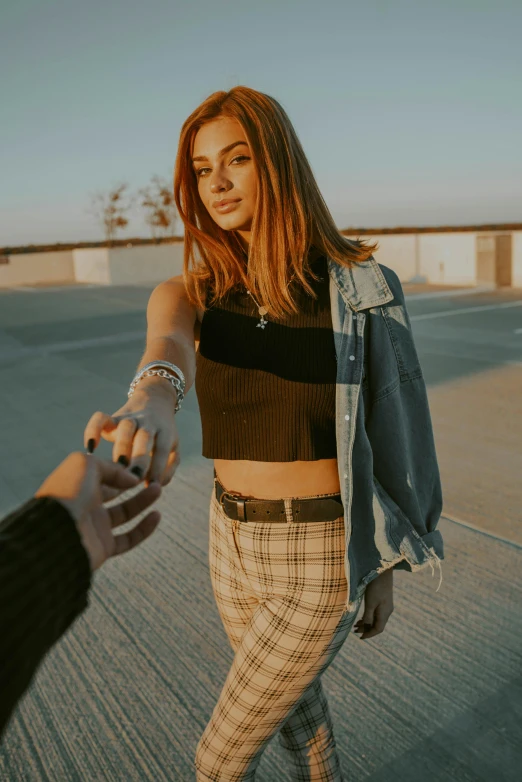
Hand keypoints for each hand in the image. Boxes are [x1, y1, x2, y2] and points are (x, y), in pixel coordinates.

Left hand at [35, 452, 161, 570]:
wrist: (58, 531)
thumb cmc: (68, 492)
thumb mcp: (85, 464)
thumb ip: (110, 466)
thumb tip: (131, 479)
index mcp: (77, 484)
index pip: (102, 475)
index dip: (120, 470)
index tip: (137, 466)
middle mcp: (85, 505)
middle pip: (114, 493)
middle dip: (133, 485)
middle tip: (152, 477)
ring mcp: (95, 527)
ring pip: (124, 513)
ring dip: (143, 501)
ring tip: (158, 489)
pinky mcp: (104, 547)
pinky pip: (128, 539)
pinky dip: (144, 529)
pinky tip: (157, 515)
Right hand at [83, 384, 179, 485]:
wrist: (155, 400)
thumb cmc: (162, 434)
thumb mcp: (173, 448)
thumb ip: (169, 467)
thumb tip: (156, 484)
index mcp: (165, 432)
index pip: (163, 448)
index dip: (159, 467)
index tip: (153, 485)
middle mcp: (148, 424)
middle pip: (145, 437)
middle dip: (139, 457)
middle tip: (134, 477)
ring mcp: (130, 419)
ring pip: (126, 427)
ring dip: (121, 446)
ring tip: (116, 467)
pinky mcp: (113, 417)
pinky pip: (100, 418)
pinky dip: (93, 429)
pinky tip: (90, 447)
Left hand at [353, 568, 393, 639]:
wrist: (382, 571)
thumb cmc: (375, 587)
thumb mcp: (370, 602)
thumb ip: (368, 616)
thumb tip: (366, 627)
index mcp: (385, 613)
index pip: (378, 629)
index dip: (369, 634)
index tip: (360, 637)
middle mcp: (387, 611)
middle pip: (377, 625)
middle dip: (366, 629)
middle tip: (354, 630)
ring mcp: (386, 606)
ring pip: (376, 619)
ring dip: (367, 623)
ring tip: (356, 624)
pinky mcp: (383, 600)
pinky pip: (376, 613)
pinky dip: (369, 616)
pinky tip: (362, 616)